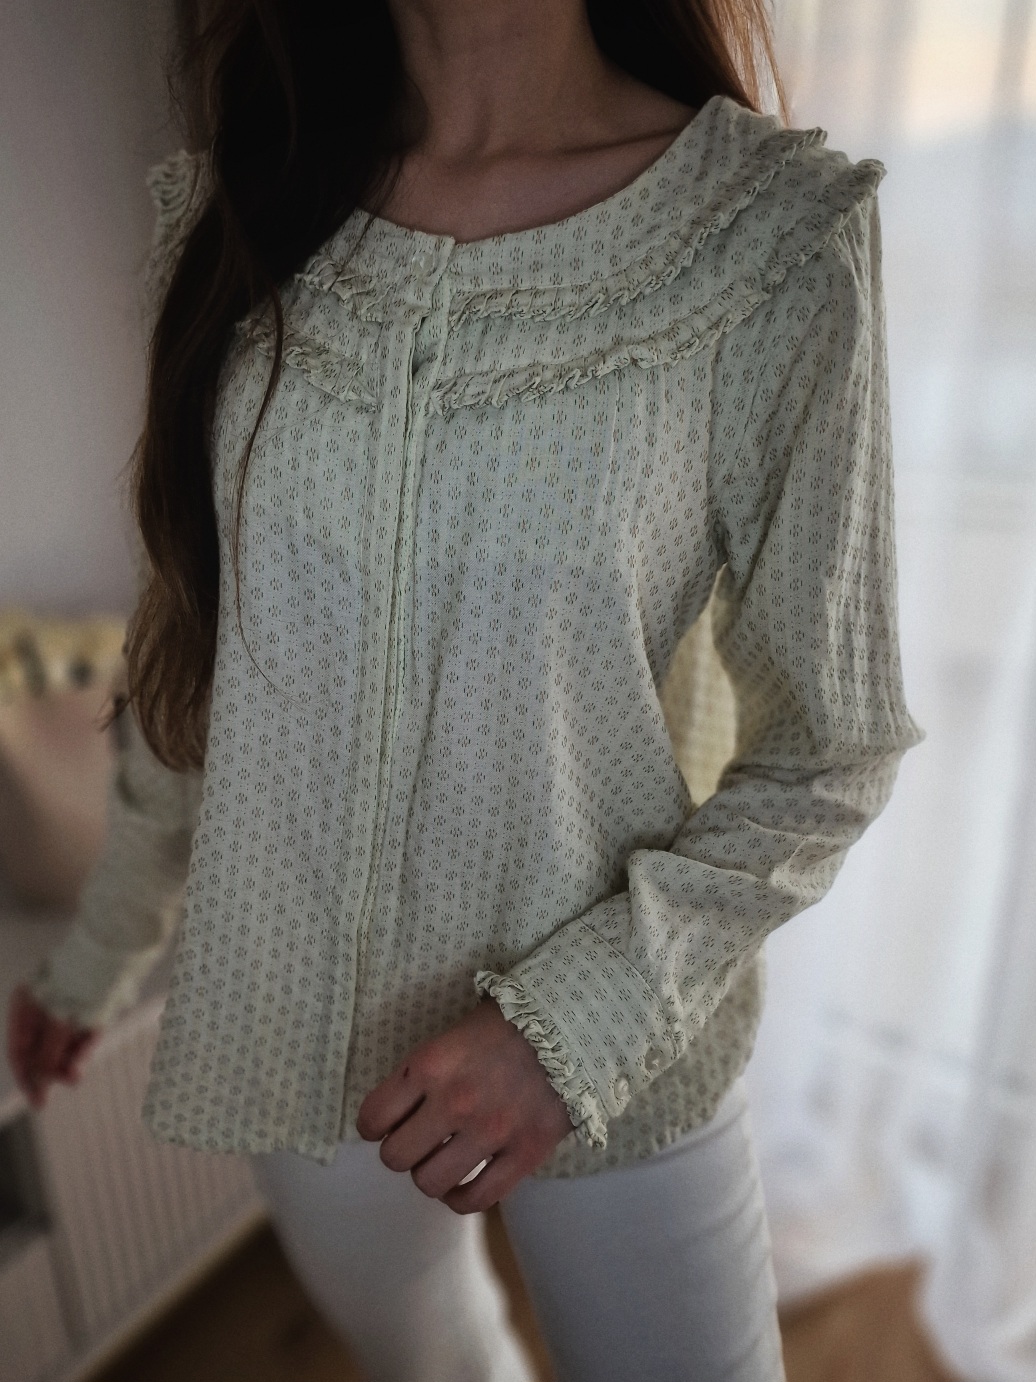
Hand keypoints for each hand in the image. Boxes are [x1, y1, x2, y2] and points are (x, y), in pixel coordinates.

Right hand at [6, 983, 99, 1108]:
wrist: (115, 950)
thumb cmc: (77, 984)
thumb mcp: (57, 1023)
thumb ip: (48, 1052)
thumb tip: (43, 1080)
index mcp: (25, 1003)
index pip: (19, 1048)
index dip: (26, 1076)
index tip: (37, 1100)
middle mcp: (44, 1005)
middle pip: (42, 1049)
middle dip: (49, 1071)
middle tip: (53, 1094)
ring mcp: (68, 1005)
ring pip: (65, 1043)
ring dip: (67, 1062)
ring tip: (74, 1076)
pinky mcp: (91, 1006)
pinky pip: (83, 1033)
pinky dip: (82, 1048)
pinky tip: (79, 1064)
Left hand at [356, 998, 573, 1213]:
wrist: (573, 1022)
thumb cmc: (508, 1023)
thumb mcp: (455, 1032)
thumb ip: (425, 1069)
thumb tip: (399, 1109)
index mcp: (430, 1064)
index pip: (373, 1118)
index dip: (374, 1126)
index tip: (384, 1126)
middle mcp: (454, 1101)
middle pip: (395, 1157)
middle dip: (401, 1151)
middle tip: (418, 1140)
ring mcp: (490, 1131)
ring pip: (429, 1183)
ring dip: (431, 1175)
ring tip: (443, 1159)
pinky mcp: (524, 1153)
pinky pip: (475, 1199)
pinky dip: (460, 1198)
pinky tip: (463, 1183)